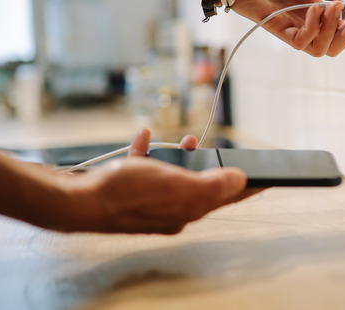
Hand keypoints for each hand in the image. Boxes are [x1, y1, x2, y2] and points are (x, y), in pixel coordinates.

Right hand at [59, 129, 258, 233]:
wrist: (77, 202)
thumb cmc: (126, 192)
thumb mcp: (176, 184)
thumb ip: (210, 184)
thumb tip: (240, 181)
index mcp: (187, 209)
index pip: (226, 197)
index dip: (248, 185)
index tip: (268, 178)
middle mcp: (170, 208)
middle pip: (200, 186)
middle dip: (211, 167)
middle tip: (220, 153)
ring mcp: (148, 200)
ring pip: (173, 175)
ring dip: (180, 156)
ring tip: (182, 141)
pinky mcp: (127, 189)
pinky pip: (144, 167)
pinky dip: (147, 151)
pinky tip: (145, 135)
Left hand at [229, 0, 344, 56]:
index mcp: (309, 4)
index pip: (339, 23)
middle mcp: (302, 19)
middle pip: (334, 43)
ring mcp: (289, 26)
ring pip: (321, 48)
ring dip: (334, 31)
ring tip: (335, 9)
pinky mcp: (275, 28)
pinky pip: (300, 43)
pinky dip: (313, 30)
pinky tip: (315, 11)